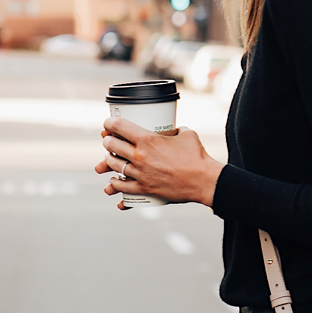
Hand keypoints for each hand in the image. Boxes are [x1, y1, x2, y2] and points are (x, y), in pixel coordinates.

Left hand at [96, 116, 223, 208]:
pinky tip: (113, 181)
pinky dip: (115, 184)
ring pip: (113, 166)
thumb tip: (172, 128)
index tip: (108, 124)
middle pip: (111, 146)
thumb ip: (174, 129)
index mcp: (147, 139)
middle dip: (107, 141)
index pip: (118, 127)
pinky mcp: (144, 189)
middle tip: (109, 141)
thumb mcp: (186, 134)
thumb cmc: (197, 156)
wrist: (204, 181)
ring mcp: (140, 174)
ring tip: (109, 159)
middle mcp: (140, 156)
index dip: (109, 124)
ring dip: (108, 161)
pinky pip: (122, 187)